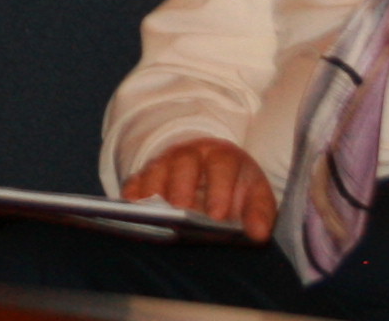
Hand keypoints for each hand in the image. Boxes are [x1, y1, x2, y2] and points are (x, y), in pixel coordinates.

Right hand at [123, 139, 271, 233]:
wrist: (214, 173)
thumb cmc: (236, 188)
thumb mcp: (255, 196)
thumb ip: (259, 213)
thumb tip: (259, 233)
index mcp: (222, 156)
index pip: (221, 166)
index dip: (219, 190)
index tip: (217, 215)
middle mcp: (193, 154)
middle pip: (184, 162)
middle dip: (181, 186)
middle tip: (180, 210)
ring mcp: (167, 163)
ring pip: (157, 170)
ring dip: (153, 190)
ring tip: (152, 214)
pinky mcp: (147, 175)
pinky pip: (136, 181)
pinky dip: (132, 193)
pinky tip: (129, 209)